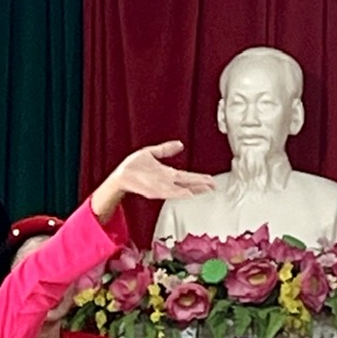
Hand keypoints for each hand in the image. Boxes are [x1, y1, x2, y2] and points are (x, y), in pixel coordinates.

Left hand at [90, 141, 214, 221]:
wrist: (121, 174)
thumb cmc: (132, 166)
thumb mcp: (151, 153)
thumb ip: (166, 149)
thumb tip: (180, 144)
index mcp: (168, 173)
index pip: (188, 176)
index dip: (200, 178)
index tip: (211, 179)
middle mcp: (167, 181)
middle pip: (188, 183)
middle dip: (202, 184)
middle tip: (215, 186)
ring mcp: (161, 186)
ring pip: (182, 188)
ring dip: (194, 189)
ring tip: (206, 189)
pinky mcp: (154, 190)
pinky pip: (169, 192)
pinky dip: (179, 193)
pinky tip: (188, 193)